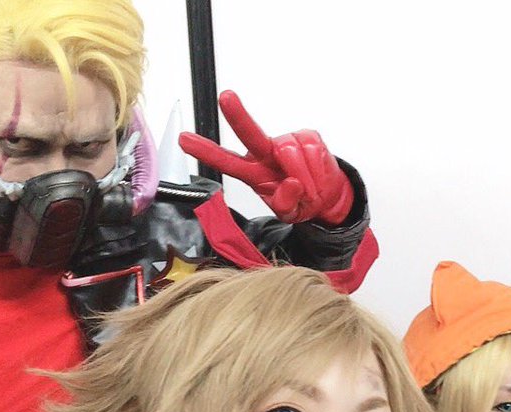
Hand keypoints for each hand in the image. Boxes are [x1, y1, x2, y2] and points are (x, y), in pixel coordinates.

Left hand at [179, 90, 353, 225]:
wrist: (327, 195)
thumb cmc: (301, 201)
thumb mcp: (290, 215)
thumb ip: (286, 205)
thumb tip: (291, 184)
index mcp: (253, 172)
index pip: (226, 160)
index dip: (206, 151)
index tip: (184, 139)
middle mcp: (266, 152)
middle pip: (250, 133)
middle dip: (238, 115)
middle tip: (226, 97)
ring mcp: (287, 142)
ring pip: (288, 151)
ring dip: (302, 176)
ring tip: (308, 189)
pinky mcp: (308, 136)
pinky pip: (310, 151)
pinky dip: (316, 170)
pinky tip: (315, 177)